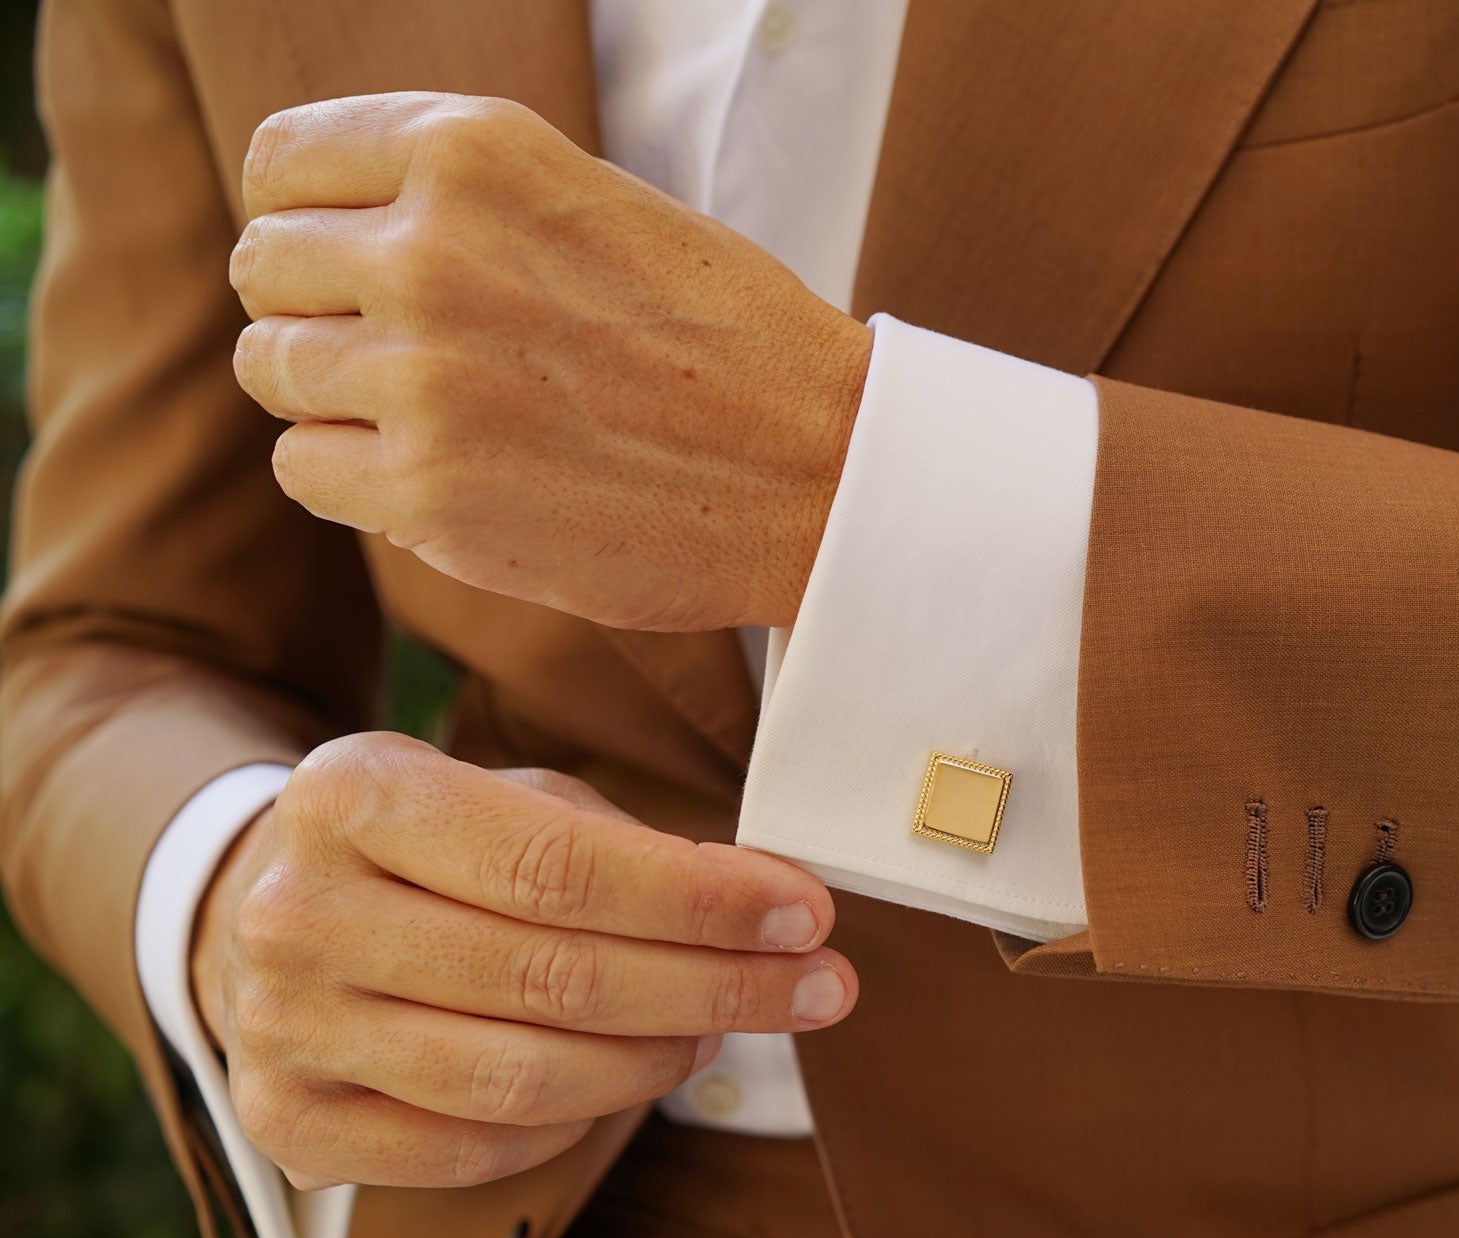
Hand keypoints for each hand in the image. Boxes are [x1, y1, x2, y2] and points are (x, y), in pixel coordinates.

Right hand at [190, 732, 855, 1189]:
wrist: (260, 913)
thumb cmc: (427, 848)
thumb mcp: (509, 798)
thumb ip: (627, 845)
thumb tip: (769, 905)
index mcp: (355, 793)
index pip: (556, 865)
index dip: (700, 900)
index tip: (806, 913)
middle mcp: (299, 911)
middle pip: (552, 977)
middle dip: (715, 985)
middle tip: (818, 985)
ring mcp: (282, 1027)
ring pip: (522, 1077)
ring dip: (658, 1060)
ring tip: (726, 1025)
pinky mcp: (288, 1122)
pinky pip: (475, 1147)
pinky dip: (576, 1122)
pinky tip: (629, 1074)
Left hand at [228, 92, 872, 632]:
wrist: (822, 471)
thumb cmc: (722, 339)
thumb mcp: (593, 202)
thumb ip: (459, 198)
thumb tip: (320, 232)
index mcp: (474, 152)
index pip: (281, 164)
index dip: (305, 218)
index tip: (350, 264)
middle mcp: (431, 250)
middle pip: (264, 268)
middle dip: (317, 311)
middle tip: (406, 354)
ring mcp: (423, 376)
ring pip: (273, 369)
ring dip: (335, 397)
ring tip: (435, 417)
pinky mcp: (428, 492)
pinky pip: (304, 466)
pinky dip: (355, 478)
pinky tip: (442, 476)